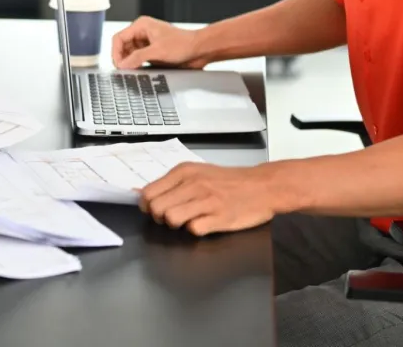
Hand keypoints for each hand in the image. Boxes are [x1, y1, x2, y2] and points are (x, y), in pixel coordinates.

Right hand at [112, 16, 207, 69]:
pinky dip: (136, 66)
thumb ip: (138, 58)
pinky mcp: (152, 53)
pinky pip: (138, 60)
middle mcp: (142, 33)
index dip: (116, 52)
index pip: (119, 38)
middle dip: (122, 59)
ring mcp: (147, 43)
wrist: (199, 50)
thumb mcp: (158, 51)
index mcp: (141, 26)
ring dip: (129, 63)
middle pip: (122, 47)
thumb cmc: (183, 44)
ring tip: (132, 72)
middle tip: (124, 71)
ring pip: (130, 54)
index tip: (119, 65)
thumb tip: (123, 65)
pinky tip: (139, 72)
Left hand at [139, 162, 282, 235]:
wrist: (262, 186)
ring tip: (188, 220)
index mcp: (184, 172)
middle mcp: (193, 185)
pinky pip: (194, 230)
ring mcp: (207, 201)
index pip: (148, 194)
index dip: (148, 206)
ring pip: (171, 219)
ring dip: (176, 225)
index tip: (156, 209)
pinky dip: (196, 230)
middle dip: (160, 218)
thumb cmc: (228, 181)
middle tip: (172, 217)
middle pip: (156, 209)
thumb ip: (170, 183)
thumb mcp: (196, 173)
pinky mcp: (220, 218)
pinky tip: (204, 224)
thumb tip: (140, 193)